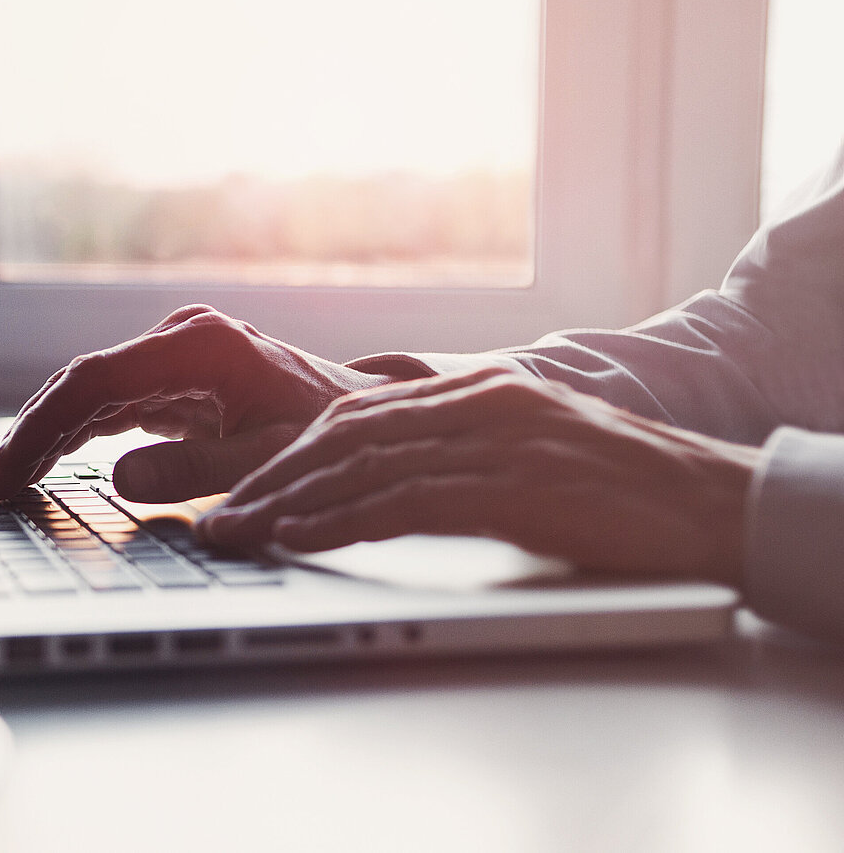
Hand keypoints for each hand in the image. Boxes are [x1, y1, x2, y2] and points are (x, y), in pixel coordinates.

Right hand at [0, 305, 397, 502]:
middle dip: (33, 434)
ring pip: (90, 394)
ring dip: (47, 436)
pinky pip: (111, 405)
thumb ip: (197, 472)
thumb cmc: (328, 440)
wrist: (365, 421)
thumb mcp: (268, 462)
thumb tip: (121, 478)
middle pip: (83, 384)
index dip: (44, 426)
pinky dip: (76, 435)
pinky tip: (44, 464)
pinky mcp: (175, 379)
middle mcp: (181, 341)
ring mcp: (175, 356)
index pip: (97, 380)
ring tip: (5, 482)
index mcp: (201, 347)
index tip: (10, 468)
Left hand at [197, 367, 761, 584]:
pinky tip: (300, 537)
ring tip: (237, 532)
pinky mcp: (510, 479)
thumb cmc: (616, 488)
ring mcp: (491, 435)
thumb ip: (455, 454)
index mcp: (473, 389)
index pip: (355, 416)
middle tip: (217, 516)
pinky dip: (342, 519)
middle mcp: (472, 399)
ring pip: (360, 462)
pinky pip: (404, 498)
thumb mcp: (522, 452)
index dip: (288, 454)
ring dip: (288, 502)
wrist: (709, 500)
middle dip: (269, 477)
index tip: (240, 490)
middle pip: (342, 433)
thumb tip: (381, 484)